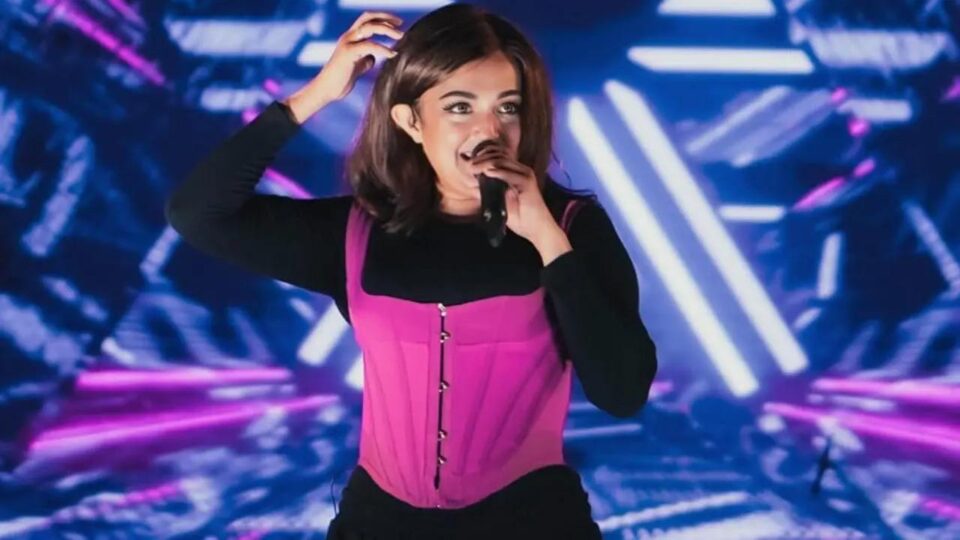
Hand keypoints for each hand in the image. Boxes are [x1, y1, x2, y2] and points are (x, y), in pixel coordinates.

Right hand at [286, 11, 402, 120]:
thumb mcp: (357, 66)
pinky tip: (392, 54)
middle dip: (386, 17)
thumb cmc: (341, 80)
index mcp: (350, 37)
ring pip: (369, 27)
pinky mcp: (348, 53)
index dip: (383, 18)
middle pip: (368, 17)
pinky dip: (383, 48)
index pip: (367, 19)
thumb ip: (365, 58)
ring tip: (401, 36)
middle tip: (401, 24)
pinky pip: (369, 46)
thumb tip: (373, 58)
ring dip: (387, 30)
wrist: (327, 90)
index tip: (398, 24)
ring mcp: (347, 43)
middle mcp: (348, 36)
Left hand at [467, 146, 560, 245]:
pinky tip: (487, 173)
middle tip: (469, 165)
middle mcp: (520, 171)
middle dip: (481, 158)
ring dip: (486, 163)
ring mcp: (525, 175)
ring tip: (473, 168)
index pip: (497, 157)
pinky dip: (498, 172)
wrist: (537, 230)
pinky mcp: (528, 183)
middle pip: (498, 156)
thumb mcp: (499, 203)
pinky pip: (511, 174)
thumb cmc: (521, 218)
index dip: (482, 157)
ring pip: (503, 162)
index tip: (467, 163)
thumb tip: (472, 185)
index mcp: (514, 173)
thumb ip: (488, 193)